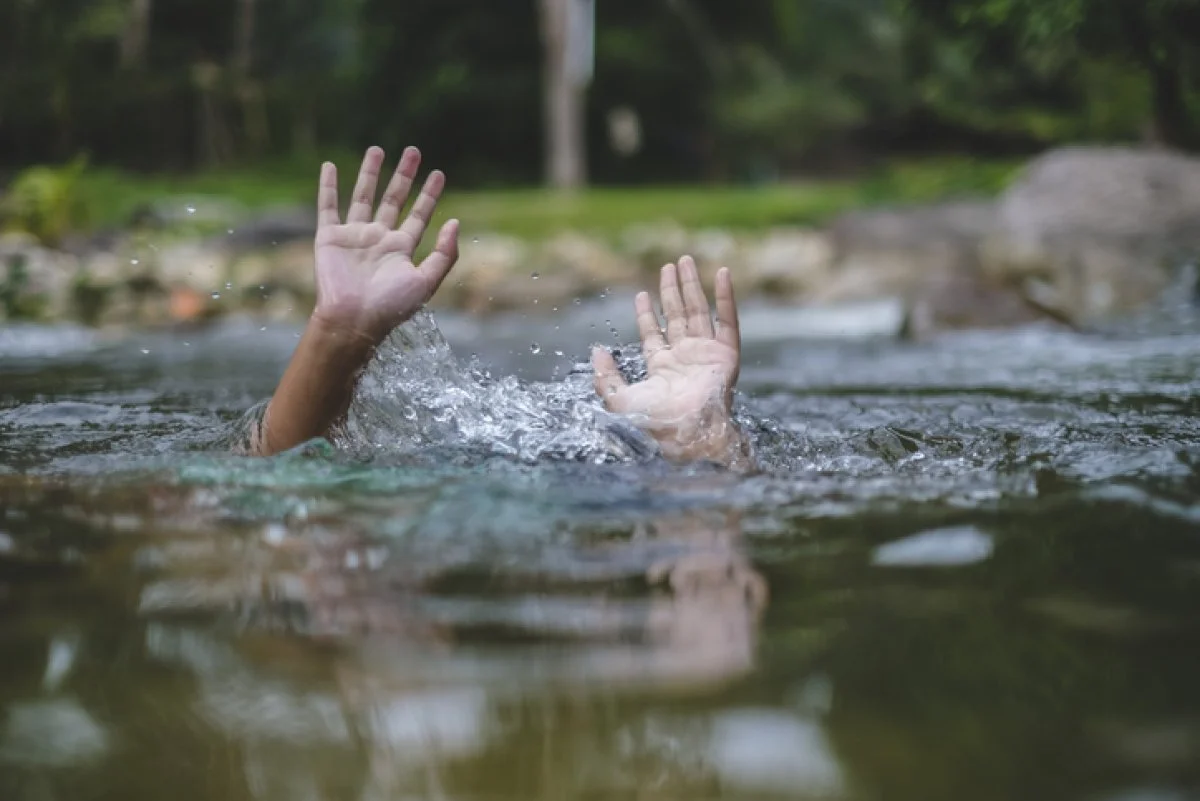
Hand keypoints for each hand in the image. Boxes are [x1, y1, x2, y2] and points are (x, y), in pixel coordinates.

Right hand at [312, 146, 458, 344]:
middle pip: (393, 200)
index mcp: (401, 249)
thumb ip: (445, 254)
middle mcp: (379, 240)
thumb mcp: (426, 281)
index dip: (429, 195)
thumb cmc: (391, 307)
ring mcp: (354, 237)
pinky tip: (329, 166)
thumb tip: (456, 221)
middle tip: (413, 151)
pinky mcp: (330, 238)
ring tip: (377, 149)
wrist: (353, 320)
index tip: (438, 173)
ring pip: (363, 197)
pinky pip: (328, 206)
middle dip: (404, 176)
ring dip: (370, 173)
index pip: (419, 216)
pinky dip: (328, 186)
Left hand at [592, 257, 749, 465]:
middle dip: (672, 291)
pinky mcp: (726, 354)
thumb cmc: (653, 421)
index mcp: (662, 368)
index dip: (647, 313)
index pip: (654, 333)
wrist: (687, 432)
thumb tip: (597, 351)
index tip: (641, 293)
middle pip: (677, 315)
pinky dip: (726, 297)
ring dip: (692, 285)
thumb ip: (605, 376)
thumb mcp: (618, 399)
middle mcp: (685, 358)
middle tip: (669, 266)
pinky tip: (721, 274)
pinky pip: (728, 320)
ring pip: (699, 311)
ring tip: (684, 261)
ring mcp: (706, 354)